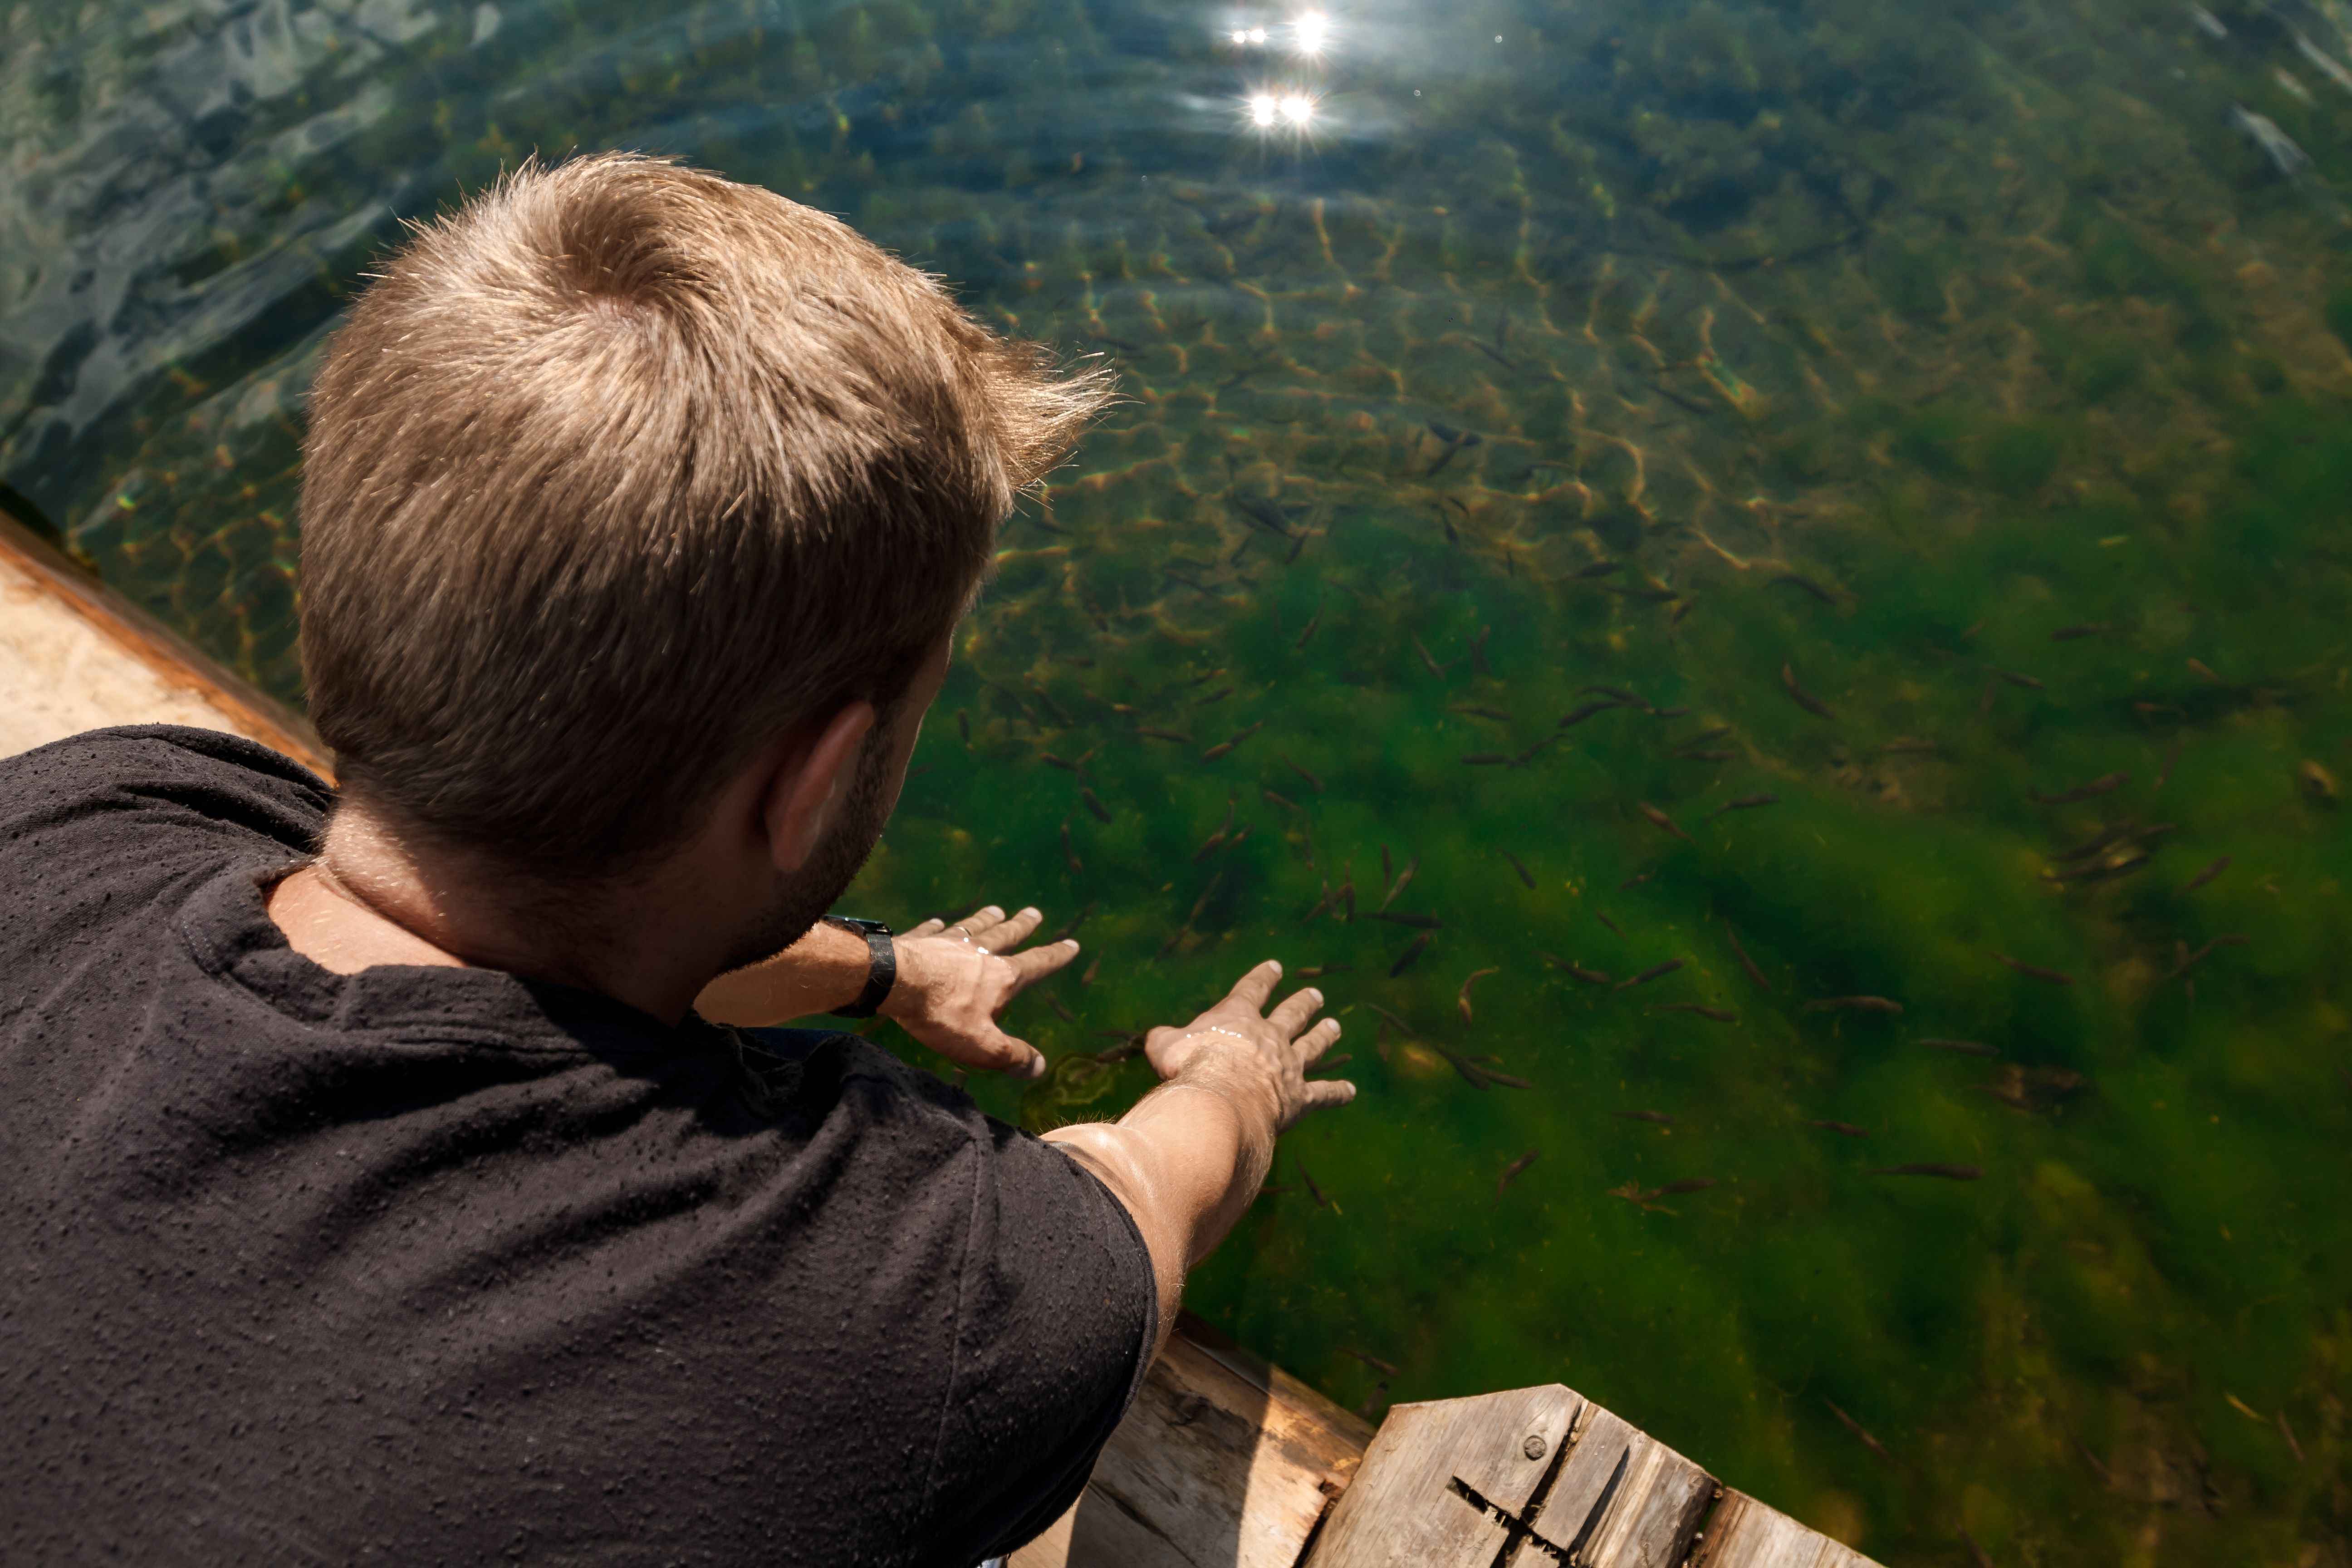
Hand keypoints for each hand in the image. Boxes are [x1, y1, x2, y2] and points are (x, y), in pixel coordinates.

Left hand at [881, 904, 1079, 1077]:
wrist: (893, 982)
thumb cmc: (941, 1015)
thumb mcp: (982, 1045)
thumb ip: (1012, 1055)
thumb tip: (1040, 1067)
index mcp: (1000, 977)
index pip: (1036, 964)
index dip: (1055, 956)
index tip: (1072, 944)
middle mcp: (979, 953)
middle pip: (1006, 935)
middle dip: (1022, 926)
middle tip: (1034, 913)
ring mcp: (948, 943)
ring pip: (973, 927)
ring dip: (986, 919)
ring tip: (997, 910)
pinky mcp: (919, 941)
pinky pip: (932, 931)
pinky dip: (938, 927)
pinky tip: (939, 921)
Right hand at [1144, 960, 1352, 1133]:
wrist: (1220, 1099)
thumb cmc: (1189, 1068)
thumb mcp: (1164, 1046)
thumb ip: (1163, 1038)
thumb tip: (1157, 1039)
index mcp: (1238, 1017)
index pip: (1252, 990)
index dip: (1263, 978)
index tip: (1275, 966)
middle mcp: (1270, 1037)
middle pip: (1292, 1014)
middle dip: (1304, 1003)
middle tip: (1317, 995)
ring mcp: (1289, 1066)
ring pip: (1312, 1046)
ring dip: (1324, 1035)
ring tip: (1334, 1026)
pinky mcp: (1300, 1097)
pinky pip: (1324, 1093)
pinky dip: (1338, 1092)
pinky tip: (1350, 1090)